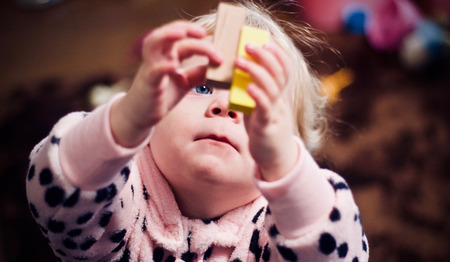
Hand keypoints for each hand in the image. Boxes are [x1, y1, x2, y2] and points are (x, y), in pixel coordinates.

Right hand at [111, 21, 222, 146]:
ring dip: (167, 35)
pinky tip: (174, 66)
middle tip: (202, 32)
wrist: (142, 114)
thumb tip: (220, 66)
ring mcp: (151, 68)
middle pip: (167, 33)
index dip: (198, 37)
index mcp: (168, 54)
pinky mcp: (148, 84)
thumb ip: (200, 73)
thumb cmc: (163, 95)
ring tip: (182, 33)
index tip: (215, 42)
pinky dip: (163, 66)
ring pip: (152, 43)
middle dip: (184, 27)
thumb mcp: (186, 82)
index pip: (183, 38)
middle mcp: (158, 57)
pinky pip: (153, 71)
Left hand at [235, 41, 298, 180]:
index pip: (284, 69)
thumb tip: (237, 77)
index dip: (277, 53)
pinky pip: (264, 109)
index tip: (266, 40)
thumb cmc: (265, 130)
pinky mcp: (268, 127)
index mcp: (280, 95)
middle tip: (248, 44)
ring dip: (255, 71)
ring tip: (240, 61)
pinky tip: (247, 87)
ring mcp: (276, 114)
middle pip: (278, 73)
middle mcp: (281, 102)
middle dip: (264, 56)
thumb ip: (254, 93)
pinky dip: (257, 96)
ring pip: (271, 88)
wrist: (275, 159)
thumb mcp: (260, 108)